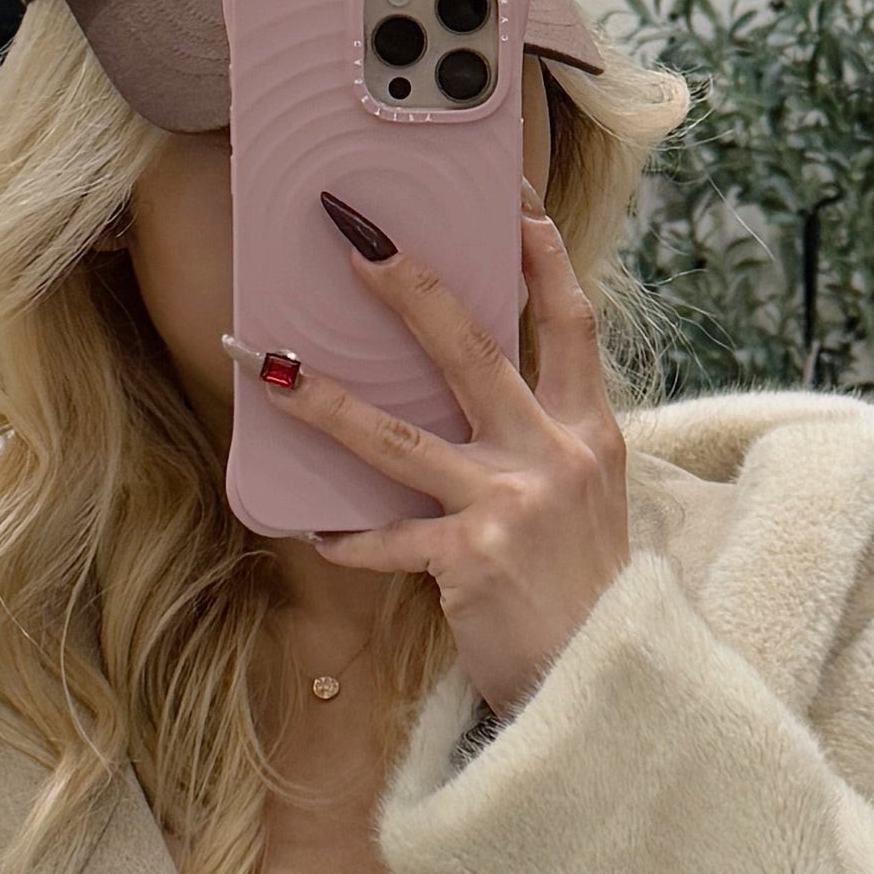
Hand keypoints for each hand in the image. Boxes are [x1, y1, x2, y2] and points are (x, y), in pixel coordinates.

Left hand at [254, 206, 629, 715]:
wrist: (606, 679)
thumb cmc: (584, 588)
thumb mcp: (585, 496)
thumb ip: (539, 438)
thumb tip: (477, 386)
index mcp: (587, 428)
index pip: (567, 317)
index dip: (538, 252)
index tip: (506, 194)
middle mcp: (553, 453)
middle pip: (471, 346)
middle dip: (408, 284)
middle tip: (353, 235)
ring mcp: (510, 505)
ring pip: (398, 437)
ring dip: (324, 398)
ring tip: (267, 365)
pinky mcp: (469, 561)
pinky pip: (386, 541)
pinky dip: (349, 538)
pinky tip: (311, 532)